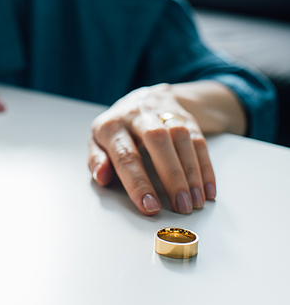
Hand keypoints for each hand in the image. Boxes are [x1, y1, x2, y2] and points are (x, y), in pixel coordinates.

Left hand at [88, 83, 215, 215]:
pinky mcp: (184, 114)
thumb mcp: (98, 141)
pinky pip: (198, 138)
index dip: (138, 182)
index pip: (125, 154)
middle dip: (171, 175)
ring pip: (180, 136)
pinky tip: (207, 189)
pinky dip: (205, 166)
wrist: (144, 97)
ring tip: (196, 202)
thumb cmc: (119, 128)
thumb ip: (96, 160)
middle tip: (181, 207)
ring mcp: (162, 111)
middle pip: (157, 140)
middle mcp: (138, 114)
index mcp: (112, 125)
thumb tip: (101, 176)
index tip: (149, 207)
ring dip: (191, 172)